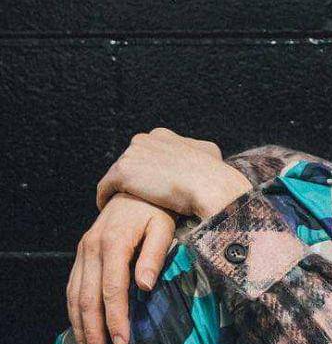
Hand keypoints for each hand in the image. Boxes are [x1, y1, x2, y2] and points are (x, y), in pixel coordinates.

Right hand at [67, 194, 176, 343]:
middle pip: (88, 298)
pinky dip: (75, 311)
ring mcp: (82, 252)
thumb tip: (145, 285)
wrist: (133, 189)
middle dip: (95, 330)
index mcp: (113, 244)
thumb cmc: (155, 210)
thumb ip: (154, 256)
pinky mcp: (81, 255)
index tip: (123, 343)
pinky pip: (73, 287)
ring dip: (81, 326)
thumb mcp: (163, 228)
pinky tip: (82, 330)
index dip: (115, 318)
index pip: (112, 289)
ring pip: (75, 296)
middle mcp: (91, 249)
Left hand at [96, 128, 251, 219]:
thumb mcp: (209, 152)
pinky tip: (108, 208)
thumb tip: (203, 155)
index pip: (146, 153)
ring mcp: (131, 154)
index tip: (150, 186)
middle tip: (135, 199)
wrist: (209, 185)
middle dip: (132, 179)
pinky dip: (105, 198)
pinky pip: (106, 187)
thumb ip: (197, 151)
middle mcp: (144, 139)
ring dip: (120, 190)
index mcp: (162, 135)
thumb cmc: (214, 175)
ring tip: (121, 206)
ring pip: (118, 175)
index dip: (147, 171)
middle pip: (130, 162)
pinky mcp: (123, 172)